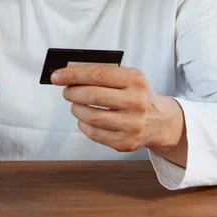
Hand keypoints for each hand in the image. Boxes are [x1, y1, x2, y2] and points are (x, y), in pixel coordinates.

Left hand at [51, 65, 184, 154]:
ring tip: (75, 104)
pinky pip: (94, 133)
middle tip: (66, 91)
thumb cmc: (135, 94)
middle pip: (93, 96)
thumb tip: (68, 74)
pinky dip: (83, 124)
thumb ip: (101, 74)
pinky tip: (85, 118)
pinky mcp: (126, 142)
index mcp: (135, 80)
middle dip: (72, 92)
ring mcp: (132, 124)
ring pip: (91, 116)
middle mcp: (136, 102)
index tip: (56, 76)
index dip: (73, 75)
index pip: (98, 74)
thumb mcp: (127, 77)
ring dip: (76, 109)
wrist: (160, 121)